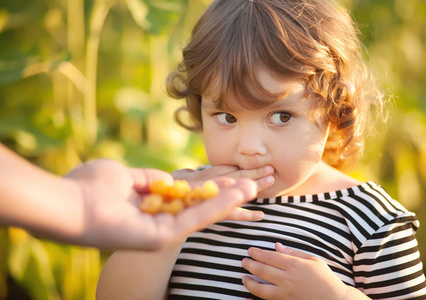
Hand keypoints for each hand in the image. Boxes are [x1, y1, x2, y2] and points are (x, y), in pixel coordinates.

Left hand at [65, 159, 257, 249]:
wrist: (67, 203)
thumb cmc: (88, 186)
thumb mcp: (124, 175)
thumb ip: (148, 178)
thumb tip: (167, 178)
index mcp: (149, 207)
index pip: (187, 197)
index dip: (210, 186)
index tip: (232, 175)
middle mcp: (158, 221)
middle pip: (200, 206)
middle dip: (227, 194)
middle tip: (254, 183)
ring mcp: (161, 232)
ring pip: (203, 214)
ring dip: (230, 200)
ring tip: (255, 187)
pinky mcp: (162, 238)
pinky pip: (195, 219)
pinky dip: (218, 206)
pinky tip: (238, 194)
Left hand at [241, 243, 362, 299]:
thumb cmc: (325, 278)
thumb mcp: (313, 260)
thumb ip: (293, 252)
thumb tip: (276, 246)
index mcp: (295, 265)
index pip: (270, 257)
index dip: (257, 253)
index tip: (250, 250)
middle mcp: (288, 280)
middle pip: (263, 270)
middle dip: (250, 264)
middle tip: (243, 261)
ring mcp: (286, 294)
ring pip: (261, 289)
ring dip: (249, 282)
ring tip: (244, 277)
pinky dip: (255, 299)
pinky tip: (247, 296)